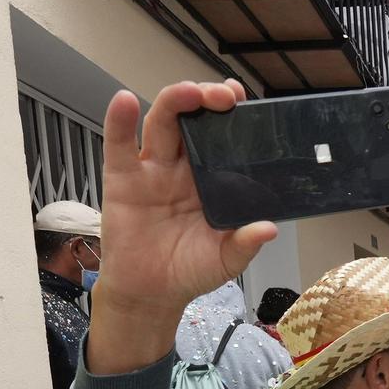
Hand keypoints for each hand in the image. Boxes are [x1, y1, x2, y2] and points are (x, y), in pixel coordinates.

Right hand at [85, 81, 279, 373]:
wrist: (151, 295)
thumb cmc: (190, 270)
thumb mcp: (226, 260)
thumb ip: (245, 243)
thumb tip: (269, 228)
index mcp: (211, 179)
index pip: (223, 136)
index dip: (232, 115)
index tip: (245, 101)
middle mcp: (182, 167)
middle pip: (192, 120)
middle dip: (207, 100)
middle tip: (225, 97)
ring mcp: (152, 169)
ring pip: (162, 123)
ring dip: (175, 101)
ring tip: (189, 93)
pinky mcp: (122, 179)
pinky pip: (119, 145)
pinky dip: (120, 121)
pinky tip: (125, 101)